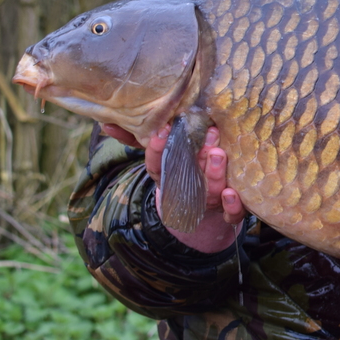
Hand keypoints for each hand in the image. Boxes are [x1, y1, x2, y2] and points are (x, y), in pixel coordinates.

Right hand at [101, 122, 245, 251]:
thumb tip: (106, 124)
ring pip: (209, 192)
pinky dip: (232, 207)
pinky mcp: (226, 213)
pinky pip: (230, 214)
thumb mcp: (159, 157)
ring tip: (218, 154)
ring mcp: (207, 203)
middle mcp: (187, 190)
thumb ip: (134, 140)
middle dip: (195, 157)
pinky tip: (233, 193)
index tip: (162, 131)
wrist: (199, 214)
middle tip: (206, 135)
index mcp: (167, 177)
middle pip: (187, 176)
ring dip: (214, 174)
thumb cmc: (179, 173)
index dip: (157, 150)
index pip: (157, 164)